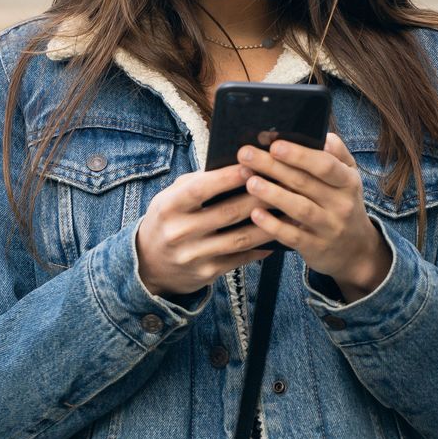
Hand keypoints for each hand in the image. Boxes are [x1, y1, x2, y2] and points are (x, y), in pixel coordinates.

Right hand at [135, 164, 277, 296]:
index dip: (228, 178)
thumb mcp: (170, 197)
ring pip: (240, 238)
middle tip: (283, 184)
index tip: (252, 165)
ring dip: (268, 224)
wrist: (148, 264)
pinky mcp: (207, 273)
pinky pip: (240, 258)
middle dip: (259, 197)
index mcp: (169, 207)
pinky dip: (261, 247)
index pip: (201, 189)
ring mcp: (194, 256)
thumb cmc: (167, 220)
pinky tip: (277, 235)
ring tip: (289, 210)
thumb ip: (197, 183)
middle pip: (228, 212)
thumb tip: (234, 166)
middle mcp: (180, 232)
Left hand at [239, 132, 392, 301]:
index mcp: (348, 182)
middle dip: (273, 167)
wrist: (356, 250)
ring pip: (299, 208)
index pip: (325, 165)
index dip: (299, 155)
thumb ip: (337, 155)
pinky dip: (273, 225)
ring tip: (249, 181)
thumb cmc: (343, 203)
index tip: (274, 144)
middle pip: (304, 182)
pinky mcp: (315, 248)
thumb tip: (324, 134)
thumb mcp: (349, 178)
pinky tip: (255, 214)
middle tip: (245, 155)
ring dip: (272, 194)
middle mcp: (341, 204)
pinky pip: (293, 236)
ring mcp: (329, 227)